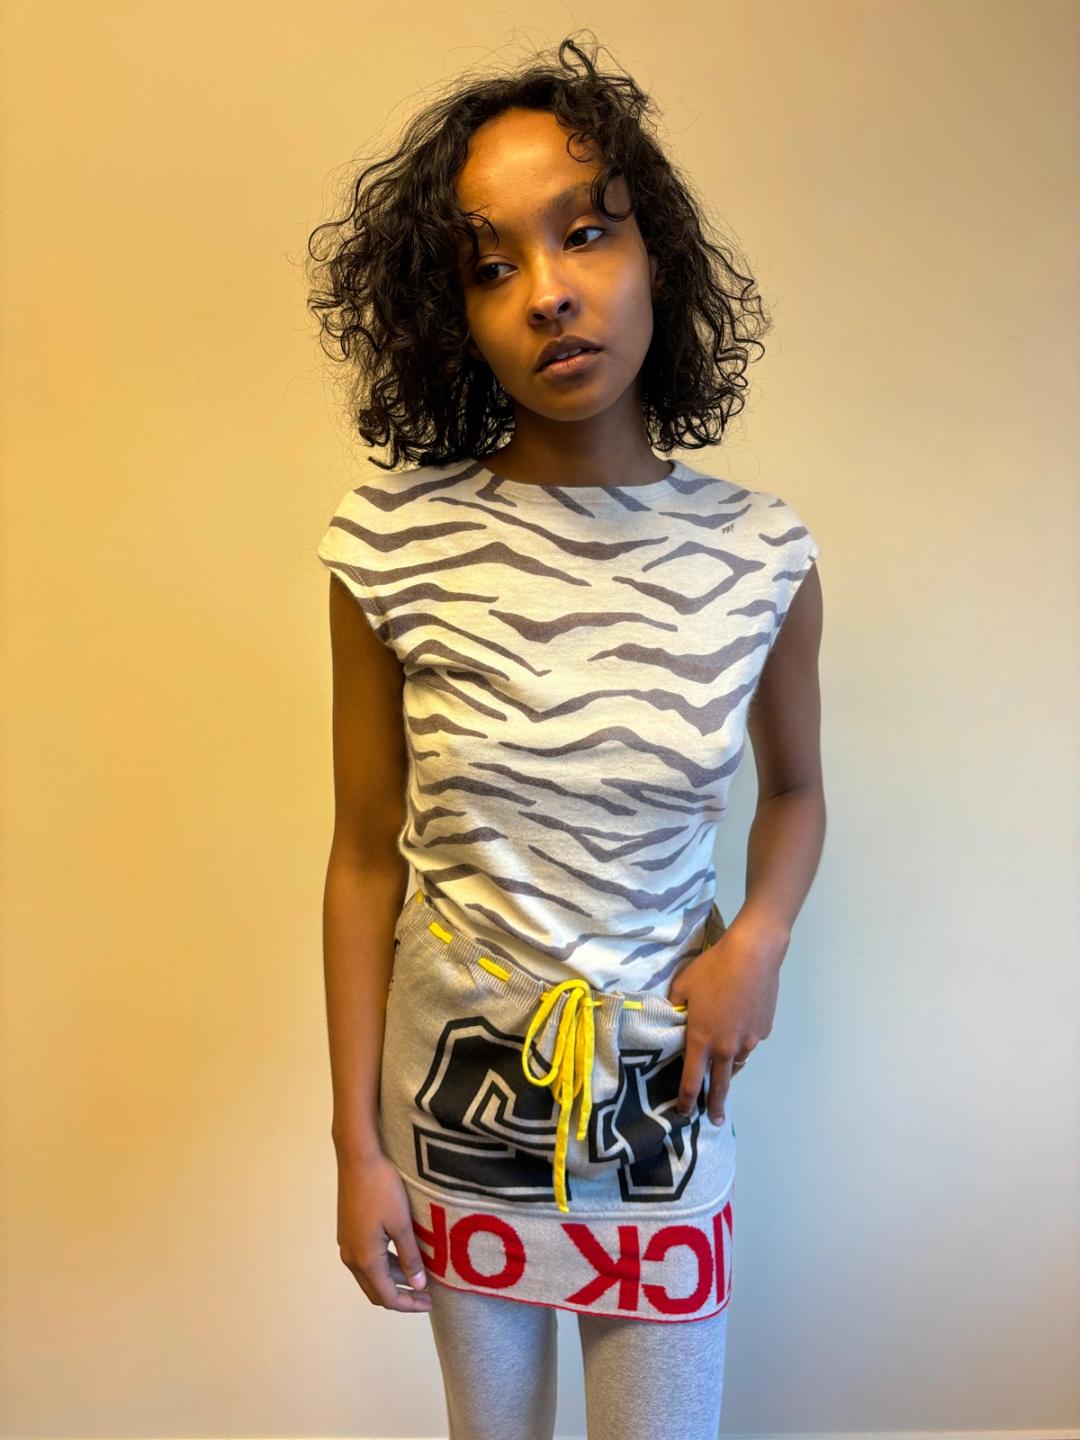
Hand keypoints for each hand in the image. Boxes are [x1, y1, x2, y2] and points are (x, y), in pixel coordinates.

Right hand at [336, 1149, 432, 1312]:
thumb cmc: (382, 1188)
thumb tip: (417, 1286)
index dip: (409, 1305)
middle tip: (425, 1295)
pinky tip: (402, 1255)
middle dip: (400, 1297)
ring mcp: (347, 1243)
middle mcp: (351, 1257)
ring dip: (392, 1279)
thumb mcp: (402, 1224)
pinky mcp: (348, 1231)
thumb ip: (410, 1258)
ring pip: (370, 1275)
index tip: (430, 1303)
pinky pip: (366, 1259)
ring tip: (418, 1275)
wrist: (358, 1158)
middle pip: (375, 1291)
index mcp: (365, 1259)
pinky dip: (384, 1265)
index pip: (387, 1297)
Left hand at [667, 914, 788, 1125]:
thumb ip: (676, 1007)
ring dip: (729, 1069)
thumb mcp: (683, 986)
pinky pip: (750, 1042)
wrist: (752, 956)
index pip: (692, 1079)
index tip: (684, 1113)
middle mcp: (726, 1046)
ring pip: (737, 1062)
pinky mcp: (764, 1029)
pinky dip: (743, 1042)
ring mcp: (748, 1040)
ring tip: (725, 1072)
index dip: (687, 1100)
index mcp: (701, 1039)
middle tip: (716, 1120)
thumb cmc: (713, 969)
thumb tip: (676, 1017)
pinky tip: (740, 1026)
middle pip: (721, 1084)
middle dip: (716, 1105)